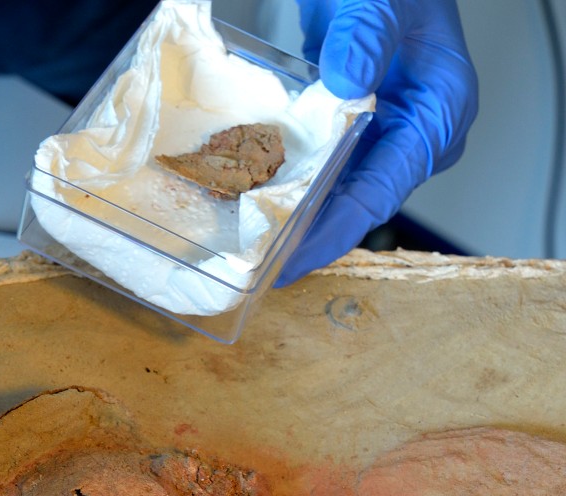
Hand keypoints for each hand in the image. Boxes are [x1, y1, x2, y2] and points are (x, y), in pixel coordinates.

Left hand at [276, 0, 477, 283]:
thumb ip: (367, 36)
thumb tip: (348, 85)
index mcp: (438, 115)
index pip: (380, 195)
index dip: (332, 234)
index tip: (293, 262)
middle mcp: (412, 137)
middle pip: (354, 204)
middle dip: (307, 236)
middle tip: (260, 264)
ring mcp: (383, 136)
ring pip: (335, 192)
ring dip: (295, 215)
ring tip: (252, 242)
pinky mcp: (355, 131)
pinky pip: (322, 169)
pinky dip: (292, 184)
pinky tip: (257, 199)